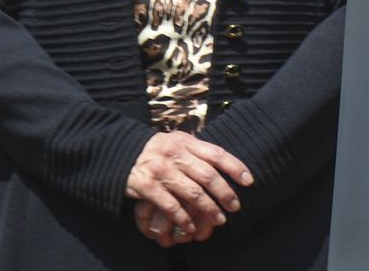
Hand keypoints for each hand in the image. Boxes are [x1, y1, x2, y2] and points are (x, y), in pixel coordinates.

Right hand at [124, 130, 251, 241]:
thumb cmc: (155, 150)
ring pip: (192, 192)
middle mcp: (175, 154)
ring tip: (219, 220)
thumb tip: (225, 164)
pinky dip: (183, 217)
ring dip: (208, 208)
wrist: (119, 152)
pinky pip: (170, 205)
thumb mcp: (176, 142)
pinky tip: (191, 226)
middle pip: (207, 176)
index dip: (235, 167)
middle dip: (225, 193)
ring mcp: (160, 170)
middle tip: (234, 206)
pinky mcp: (146, 186)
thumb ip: (197, 151)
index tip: (248, 181)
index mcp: (186, 141)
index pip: (217, 154)